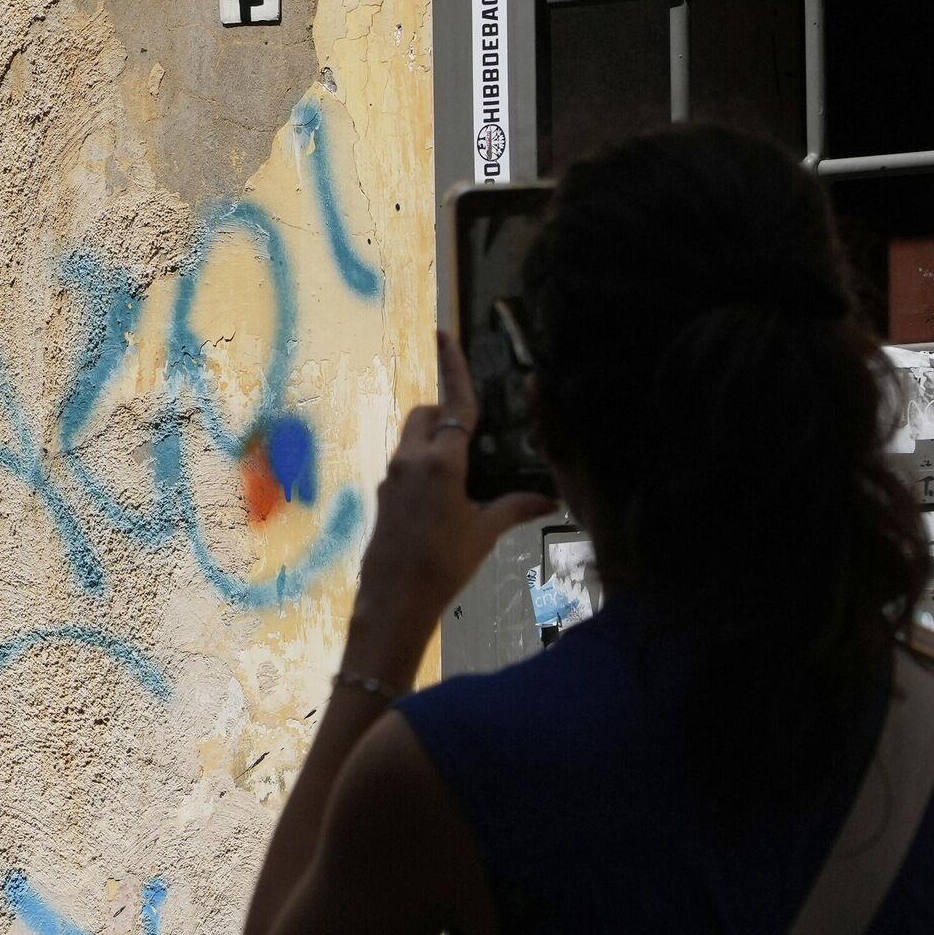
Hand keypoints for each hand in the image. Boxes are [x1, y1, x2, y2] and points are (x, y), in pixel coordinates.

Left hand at [343, 332, 556, 685]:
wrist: (394, 601)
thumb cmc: (443, 565)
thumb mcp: (485, 534)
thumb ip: (516, 508)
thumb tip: (551, 498)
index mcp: (440, 462)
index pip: (454, 404)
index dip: (453, 367)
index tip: (444, 333)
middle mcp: (410, 460)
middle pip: (427, 415)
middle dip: (445, 413)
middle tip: (473, 438)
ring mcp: (391, 477)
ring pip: (412, 438)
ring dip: (433, 440)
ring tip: (462, 473)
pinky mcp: (382, 495)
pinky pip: (405, 464)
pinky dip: (423, 465)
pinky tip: (442, 498)